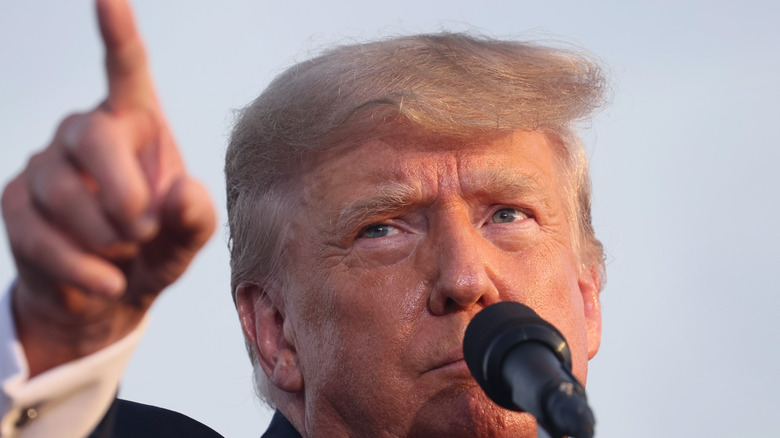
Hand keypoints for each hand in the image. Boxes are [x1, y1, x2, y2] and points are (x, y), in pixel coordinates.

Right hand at [1, 0, 215, 376]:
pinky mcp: (16, 205)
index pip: (126, 70)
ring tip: (126, 253)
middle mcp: (86, 132)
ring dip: (107, 238)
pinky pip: (41, 235)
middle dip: (124, 195)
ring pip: (65, 192)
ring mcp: (44, 165)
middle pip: (92, 136)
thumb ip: (195, 217)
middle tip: (145, 231)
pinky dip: (83, 267)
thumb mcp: (188, 238)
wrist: (111, 296)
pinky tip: (108, 281)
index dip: (117, 32)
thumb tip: (180, 191)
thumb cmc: (158, 250)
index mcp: (136, 124)